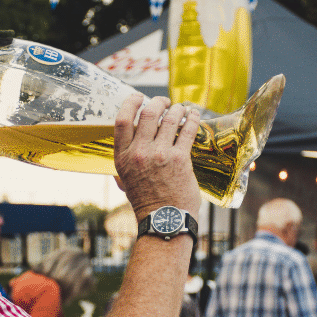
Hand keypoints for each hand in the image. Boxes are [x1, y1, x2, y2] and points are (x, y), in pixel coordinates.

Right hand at [113, 95, 200, 219]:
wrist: (164, 219)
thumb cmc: (146, 201)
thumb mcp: (125, 180)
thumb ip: (125, 162)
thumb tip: (126, 146)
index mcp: (123, 157)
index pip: (122, 120)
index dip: (131, 103)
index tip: (138, 97)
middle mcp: (139, 153)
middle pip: (148, 114)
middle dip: (158, 102)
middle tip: (164, 102)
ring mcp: (160, 155)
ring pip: (170, 118)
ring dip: (177, 109)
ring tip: (181, 108)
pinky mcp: (180, 159)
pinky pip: (187, 130)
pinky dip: (192, 119)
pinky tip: (194, 115)